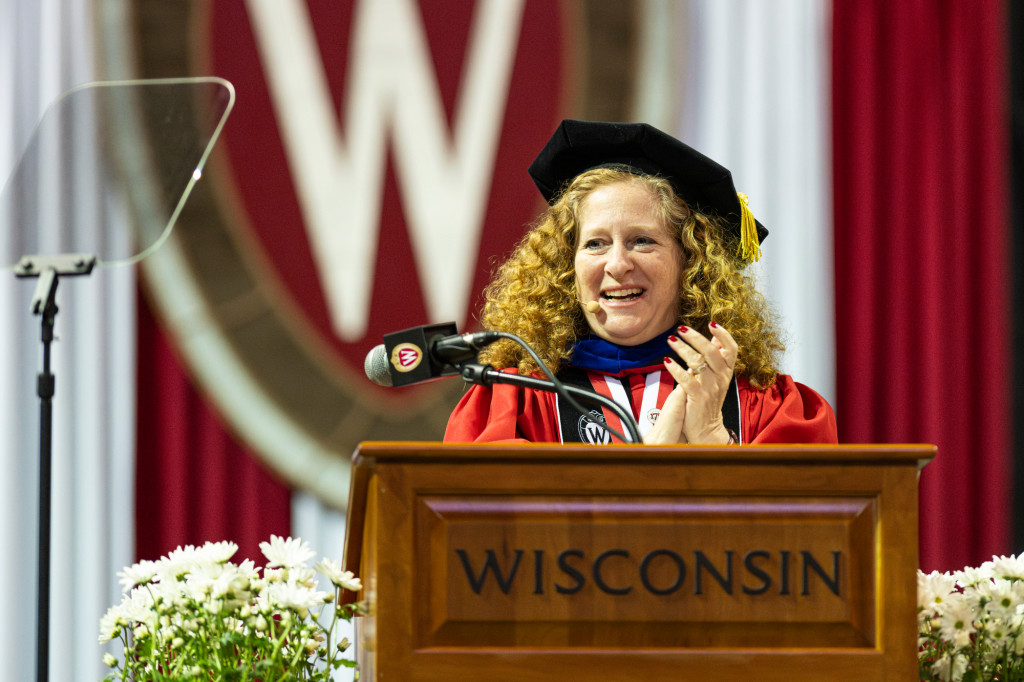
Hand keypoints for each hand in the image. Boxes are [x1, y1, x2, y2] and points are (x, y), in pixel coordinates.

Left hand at [643, 322, 737, 444]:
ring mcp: (710, 388)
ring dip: (682, 349)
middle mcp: (721, 378)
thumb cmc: (708, 400)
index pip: (732, 349)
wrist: (706, 428)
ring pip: (698, 362)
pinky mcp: (697, 398)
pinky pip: (686, 379)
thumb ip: (715, 359)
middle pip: (712, 351)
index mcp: (727, 371)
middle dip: (695, 337)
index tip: (711, 323)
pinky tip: (667, 361)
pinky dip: (675, 369)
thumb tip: (713, 337)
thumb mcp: (716, 378)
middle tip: (681, 328)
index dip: (723, 335)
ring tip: (670, 340)